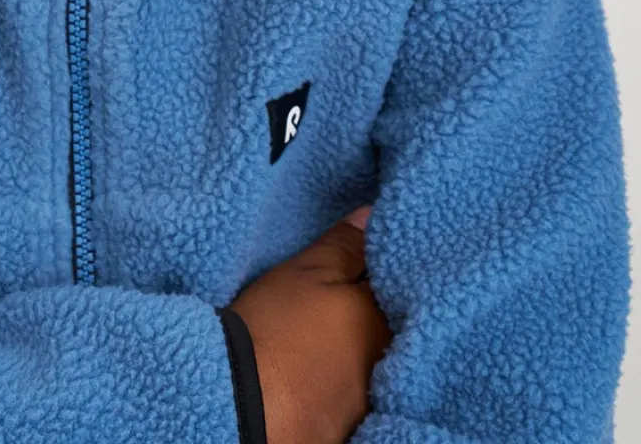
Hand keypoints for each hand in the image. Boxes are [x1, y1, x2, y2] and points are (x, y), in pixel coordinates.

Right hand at [225, 206, 389, 443]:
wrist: (241, 405)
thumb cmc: (275, 331)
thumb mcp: (306, 272)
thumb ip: (344, 244)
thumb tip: (373, 217)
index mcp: (384, 322)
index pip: (398, 285)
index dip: (385, 268)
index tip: (373, 255)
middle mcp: (386, 364)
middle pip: (389, 326)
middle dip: (378, 308)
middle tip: (353, 292)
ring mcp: (367, 400)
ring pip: (374, 360)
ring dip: (362, 345)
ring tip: (339, 330)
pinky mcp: (346, 425)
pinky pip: (357, 391)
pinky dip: (347, 376)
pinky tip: (328, 367)